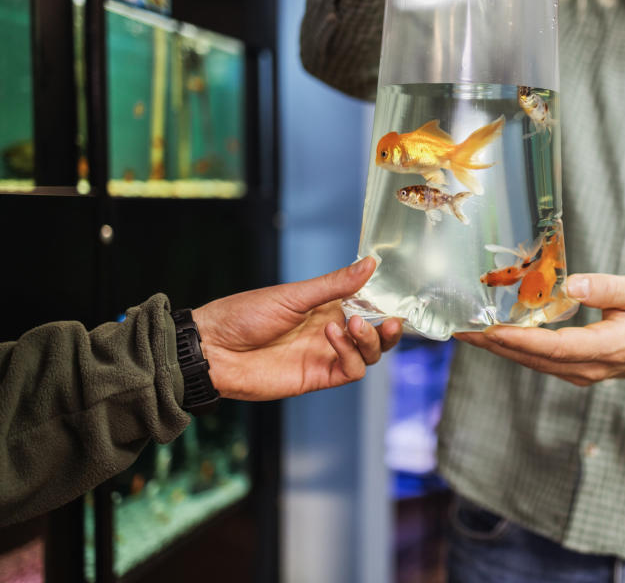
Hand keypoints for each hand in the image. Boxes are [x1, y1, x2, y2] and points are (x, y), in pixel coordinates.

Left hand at [192, 257, 402, 399]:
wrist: (213, 349)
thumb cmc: (243, 315)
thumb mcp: (294, 294)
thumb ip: (336, 284)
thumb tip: (370, 263)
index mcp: (327, 307)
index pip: (369, 308)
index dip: (385, 306)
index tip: (396, 300)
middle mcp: (331, 332)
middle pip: (376, 336)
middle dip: (388, 329)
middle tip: (390, 320)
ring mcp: (325, 355)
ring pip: (369, 355)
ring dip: (369, 340)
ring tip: (352, 324)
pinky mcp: (317, 377)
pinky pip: (350, 371)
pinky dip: (350, 354)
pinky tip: (333, 336)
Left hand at [455, 274, 624, 386]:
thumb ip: (610, 289)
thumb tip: (574, 284)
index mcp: (607, 347)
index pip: (557, 347)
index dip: (522, 339)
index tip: (492, 329)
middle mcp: (587, 367)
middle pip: (533, 358)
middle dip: (495, 344)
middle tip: (461, 327)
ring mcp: (577, 372)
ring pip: (531, 362)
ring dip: (497, 347)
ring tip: (466, 330)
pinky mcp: (570, 368)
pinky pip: (536, 360)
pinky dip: (512, 347)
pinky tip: (491, 334)